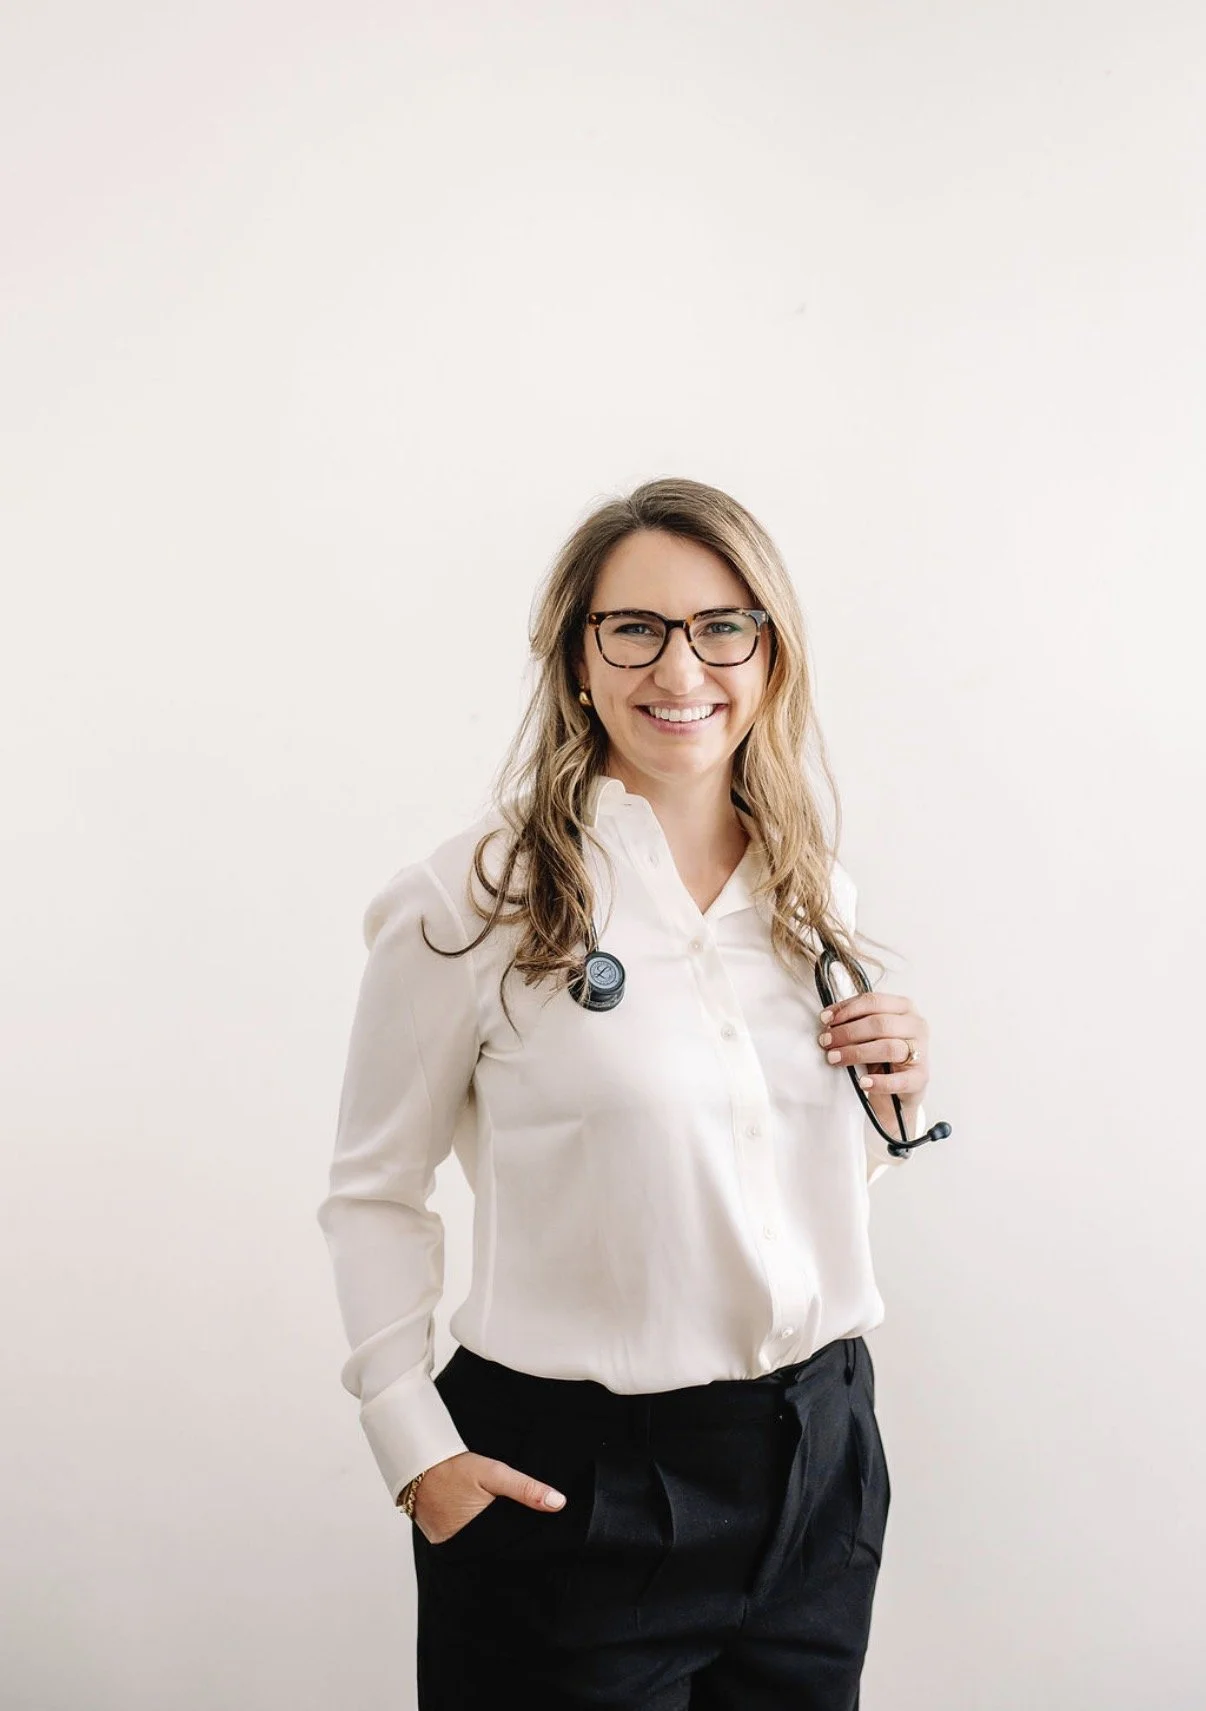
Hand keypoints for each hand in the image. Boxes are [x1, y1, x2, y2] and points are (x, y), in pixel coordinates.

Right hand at [409, 1450, 566, 1545]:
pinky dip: (475, 1536)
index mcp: (480, 1536)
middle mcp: (463, 1548)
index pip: (511, 1549)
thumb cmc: (455, 1468)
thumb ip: (525, 1489)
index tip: (540, 1536)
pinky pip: (465, 1543)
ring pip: (481, 1548)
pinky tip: (484, 1524)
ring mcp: (450, 1547)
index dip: (525, 1543)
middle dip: (510, 1542)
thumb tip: (558, 1503)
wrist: (418, 1464)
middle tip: (522, 1528)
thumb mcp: (494, 1473)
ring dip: (492, 1539)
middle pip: (496, 1551)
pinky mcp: (441, 1542)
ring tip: (505, 1527)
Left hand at [817, 989, 930, 1138]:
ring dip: (857, 1053)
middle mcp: (916, 1025)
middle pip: (880, 1024)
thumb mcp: (868, 1033)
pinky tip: (863, 1083)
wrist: (896, 1092)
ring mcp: (921, 1052)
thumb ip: (853, 1021)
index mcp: (903, 1007)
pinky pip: (900, 1080)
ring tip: (834, 1058)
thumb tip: (827, 1019)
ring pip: (889, 1048)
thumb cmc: (880, 1055)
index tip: (825, 1020)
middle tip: (825, 1041)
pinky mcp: (921, 1078)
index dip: (847, 1009)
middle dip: (848, 1032)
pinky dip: (880, 1082)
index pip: (874, 1001)